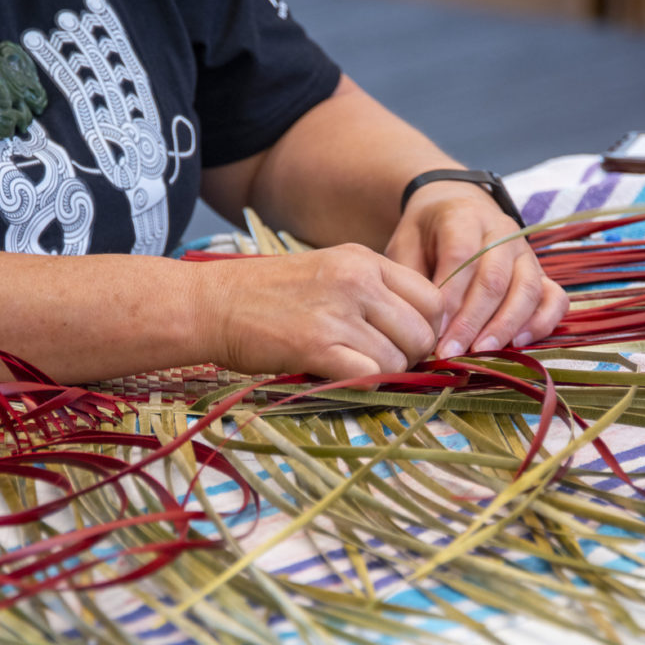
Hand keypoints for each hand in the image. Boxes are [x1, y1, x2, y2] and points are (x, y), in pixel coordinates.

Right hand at [195, 244, 445, 380]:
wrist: (212, 303)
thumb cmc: (266, 294)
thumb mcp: (328, 272)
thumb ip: (371, 293)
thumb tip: (414, 333)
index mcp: (364, 260)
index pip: (432, 298)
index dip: (427, 328)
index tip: (406, 343)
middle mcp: (358, 281)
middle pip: (423, 332)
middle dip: (410, 357)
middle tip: (383, 363)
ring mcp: (338, 312)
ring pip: (398, 359)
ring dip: (384, 374)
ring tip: (355, 368)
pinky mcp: (317, 345)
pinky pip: (369, 375)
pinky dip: (363, 384)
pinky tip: (341, 376)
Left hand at [384, 182, 567, 357]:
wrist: (455, 208)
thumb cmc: (425, 235)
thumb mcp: (405, 245)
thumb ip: (411, 279)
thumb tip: (418, 323)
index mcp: (463, 217)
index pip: (461, 256)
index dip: (449, 297)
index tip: (433, 330)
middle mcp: (501, 231)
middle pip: (494, 278)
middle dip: (471, 321)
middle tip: (451, 351)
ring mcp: (526, 252)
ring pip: (526, 290)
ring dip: (504, 327)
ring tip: (481, 353)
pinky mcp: (541, 272)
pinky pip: (554, 298)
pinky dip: (541, 323)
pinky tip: (518, 344)